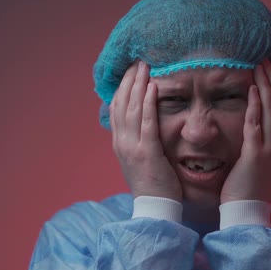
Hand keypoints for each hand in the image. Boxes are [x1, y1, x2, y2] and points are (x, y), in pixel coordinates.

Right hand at [110, 61, 181, 201]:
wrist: (154, 208)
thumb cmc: (151, 183)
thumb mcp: (137, 159)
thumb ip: (136, 140)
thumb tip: (138, 124)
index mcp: (119, 143)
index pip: (116, 109)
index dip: (122, 88)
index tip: (129, 72)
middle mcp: (122, 142)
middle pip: (122, 104)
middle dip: (129, 80)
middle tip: (137, 61)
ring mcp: (133, 147)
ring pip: (132, 109)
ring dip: (138, 85)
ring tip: (144, 67)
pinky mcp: (148, 152)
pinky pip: (147, 123)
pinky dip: (148, 103)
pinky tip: (153, 87)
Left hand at [220, 60, 270, 203]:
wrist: (248, 210)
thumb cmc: (251, 187)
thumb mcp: (265, 162)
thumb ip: (265, 143)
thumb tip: (262, 126)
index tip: (270, 71)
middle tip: (265, 60)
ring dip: (266, 86)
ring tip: (259, 67)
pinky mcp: (257, 155)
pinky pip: (256, 125)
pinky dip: (256, 106)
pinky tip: (253, 90)